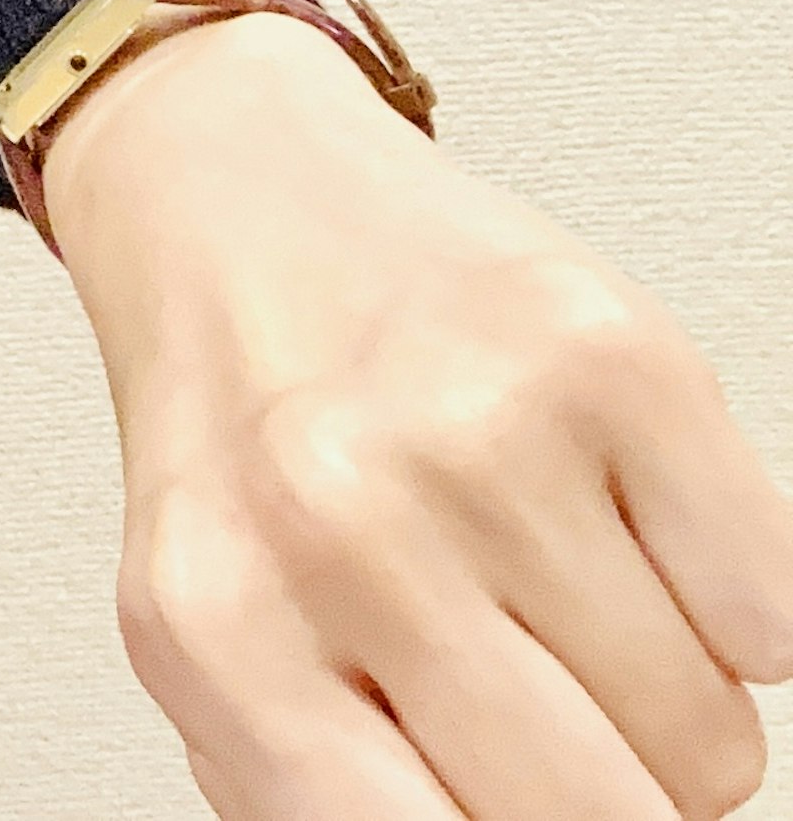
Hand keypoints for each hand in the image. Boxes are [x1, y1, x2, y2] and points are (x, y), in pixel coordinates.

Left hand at [45, 13, 792, 820]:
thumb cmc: (239, 435)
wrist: (222, 194)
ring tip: (541, 586)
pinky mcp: (614, 351)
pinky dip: (723, 605)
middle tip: (538, 703)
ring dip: (652, 697)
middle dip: (599, 792)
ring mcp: (478, 424)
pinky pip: (775, 621)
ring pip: (705, 738)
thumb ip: (326, 791)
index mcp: (215, 625)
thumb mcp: (216, 640)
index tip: (527, 802)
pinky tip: (607, 519)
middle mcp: (334, 514)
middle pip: (609, 820)